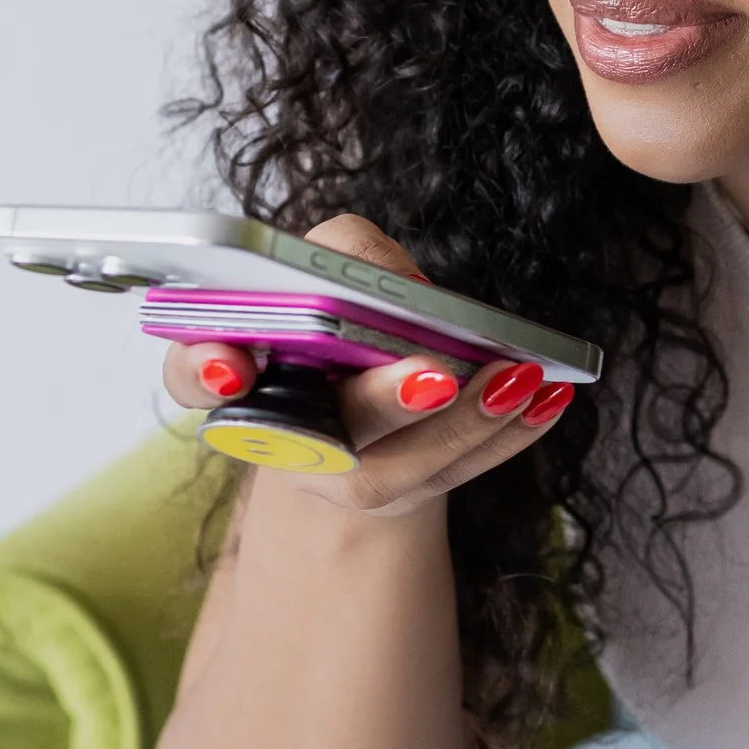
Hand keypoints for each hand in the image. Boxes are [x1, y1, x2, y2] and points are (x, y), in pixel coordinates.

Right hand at [161, 212, 574, 521]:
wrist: (340, 425)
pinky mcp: (407, 494)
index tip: (236, 365)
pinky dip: (512, 435)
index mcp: (236, 376)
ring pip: (410, 466)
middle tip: (438, 373)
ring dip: (474, 421)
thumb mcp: (312, 274)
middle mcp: (281, 439)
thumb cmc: (320, 332)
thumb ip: (333, 253)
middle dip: (386, 400)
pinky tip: (551, 399)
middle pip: (325, 427)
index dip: (207, 368)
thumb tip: (382, 275)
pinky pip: (464, 471)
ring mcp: (345, 480)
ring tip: (523, 377)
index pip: (196, 374)